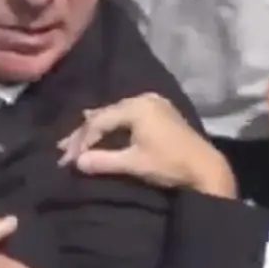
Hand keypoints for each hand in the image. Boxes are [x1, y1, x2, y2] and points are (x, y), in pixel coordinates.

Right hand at [56, 92, 235, 197]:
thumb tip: (76, 162)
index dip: (80, 141)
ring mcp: (154, 103)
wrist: (205, 168)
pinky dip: (112, 125)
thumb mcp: (133, 164)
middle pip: (105, 115)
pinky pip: (127, 114)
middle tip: (63, 149)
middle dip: (84, 134)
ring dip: (96, 129)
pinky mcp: (160, 112)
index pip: (98, 122)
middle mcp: (144, 99)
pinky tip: (101, 130)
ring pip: (115, 114)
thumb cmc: (169, 164)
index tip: (66, 160)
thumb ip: (103, 161)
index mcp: (137, 107)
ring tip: (75, 141)